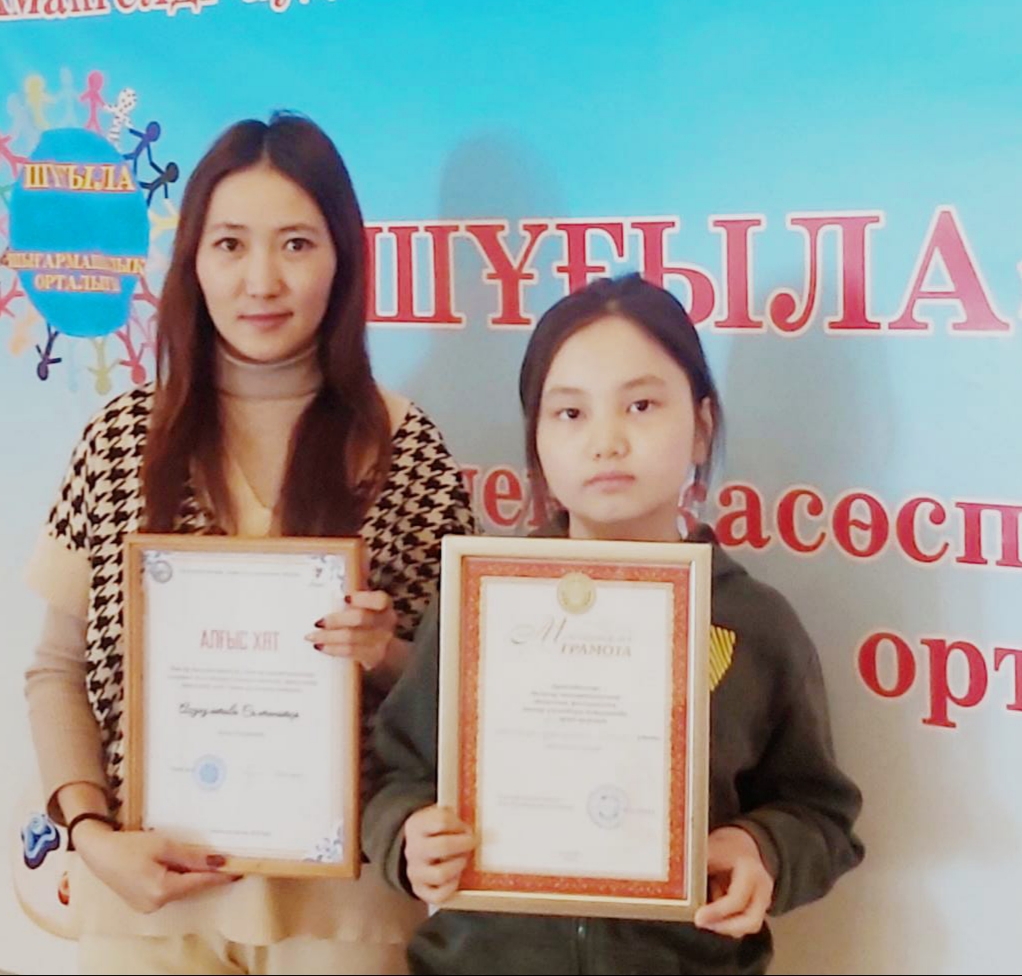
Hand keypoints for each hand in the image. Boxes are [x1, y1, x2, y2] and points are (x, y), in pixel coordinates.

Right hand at [72, 822, 237, 913]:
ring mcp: (148, 905)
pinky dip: (178, 878)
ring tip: (208, 860)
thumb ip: (192, 856)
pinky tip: (184, 865)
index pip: (200, 882)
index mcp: (162, 890)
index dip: (221, 875)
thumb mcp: (164, 846)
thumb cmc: (129, 845)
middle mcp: (156, 903)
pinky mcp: (142, 901)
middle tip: (228, 860)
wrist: (97, 851)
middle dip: (207, 873)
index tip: (240, 869)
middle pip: (190, 887)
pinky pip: (168, 889)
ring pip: (180, 889)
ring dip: (192, 875)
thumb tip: (219, 862)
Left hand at [307, 590, 396, 671]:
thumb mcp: (367, 603)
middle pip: (361, 619)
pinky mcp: (372, 657)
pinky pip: (351, 653)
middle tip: (317, 621)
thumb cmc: (369, 619)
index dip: (363, 598)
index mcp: (384, 605)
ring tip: (311, 636)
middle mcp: (385, 622)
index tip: (345, 597)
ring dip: (329, 637)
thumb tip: (353, 552)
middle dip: (337, 620)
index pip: (379, 600)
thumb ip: (359, 584)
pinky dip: (333, 649)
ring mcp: (380, 641)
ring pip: (353, 638)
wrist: (385, 647)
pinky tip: (321, 646)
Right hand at [403, 804, 476, 904]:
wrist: (412, 849)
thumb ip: (451, 816)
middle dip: (463, 844)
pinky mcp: (420, 890)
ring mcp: (415, 872)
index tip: (466, 828)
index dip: (459, 824)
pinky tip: (456, 877)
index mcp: (417, 825)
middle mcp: (413, 849)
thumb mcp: (435, 815)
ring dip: (458, 866)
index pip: (441, 820)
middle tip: (471, 843)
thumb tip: (472, 824)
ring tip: (463, 860)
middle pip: (442, 846)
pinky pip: (438, 896)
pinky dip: (451, 887)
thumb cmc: (431, 832)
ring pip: (440, 874)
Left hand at [693, 826, 773, 937]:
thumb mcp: (710, 848)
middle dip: (725, 927)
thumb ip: (697, 864)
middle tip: (702, 922)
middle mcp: (762, 887)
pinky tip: (714, 910)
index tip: (698, 917)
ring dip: (725, 925)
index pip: (737, 899)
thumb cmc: (725, 847)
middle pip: (751, 921)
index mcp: (750, 870)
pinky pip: (744, 923)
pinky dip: (727, 922)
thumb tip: (677, 875)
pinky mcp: (758, 909)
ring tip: (705, 913)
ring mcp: (763, 899)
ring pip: (748, 926)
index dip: (716, 911)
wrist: (740, 844)